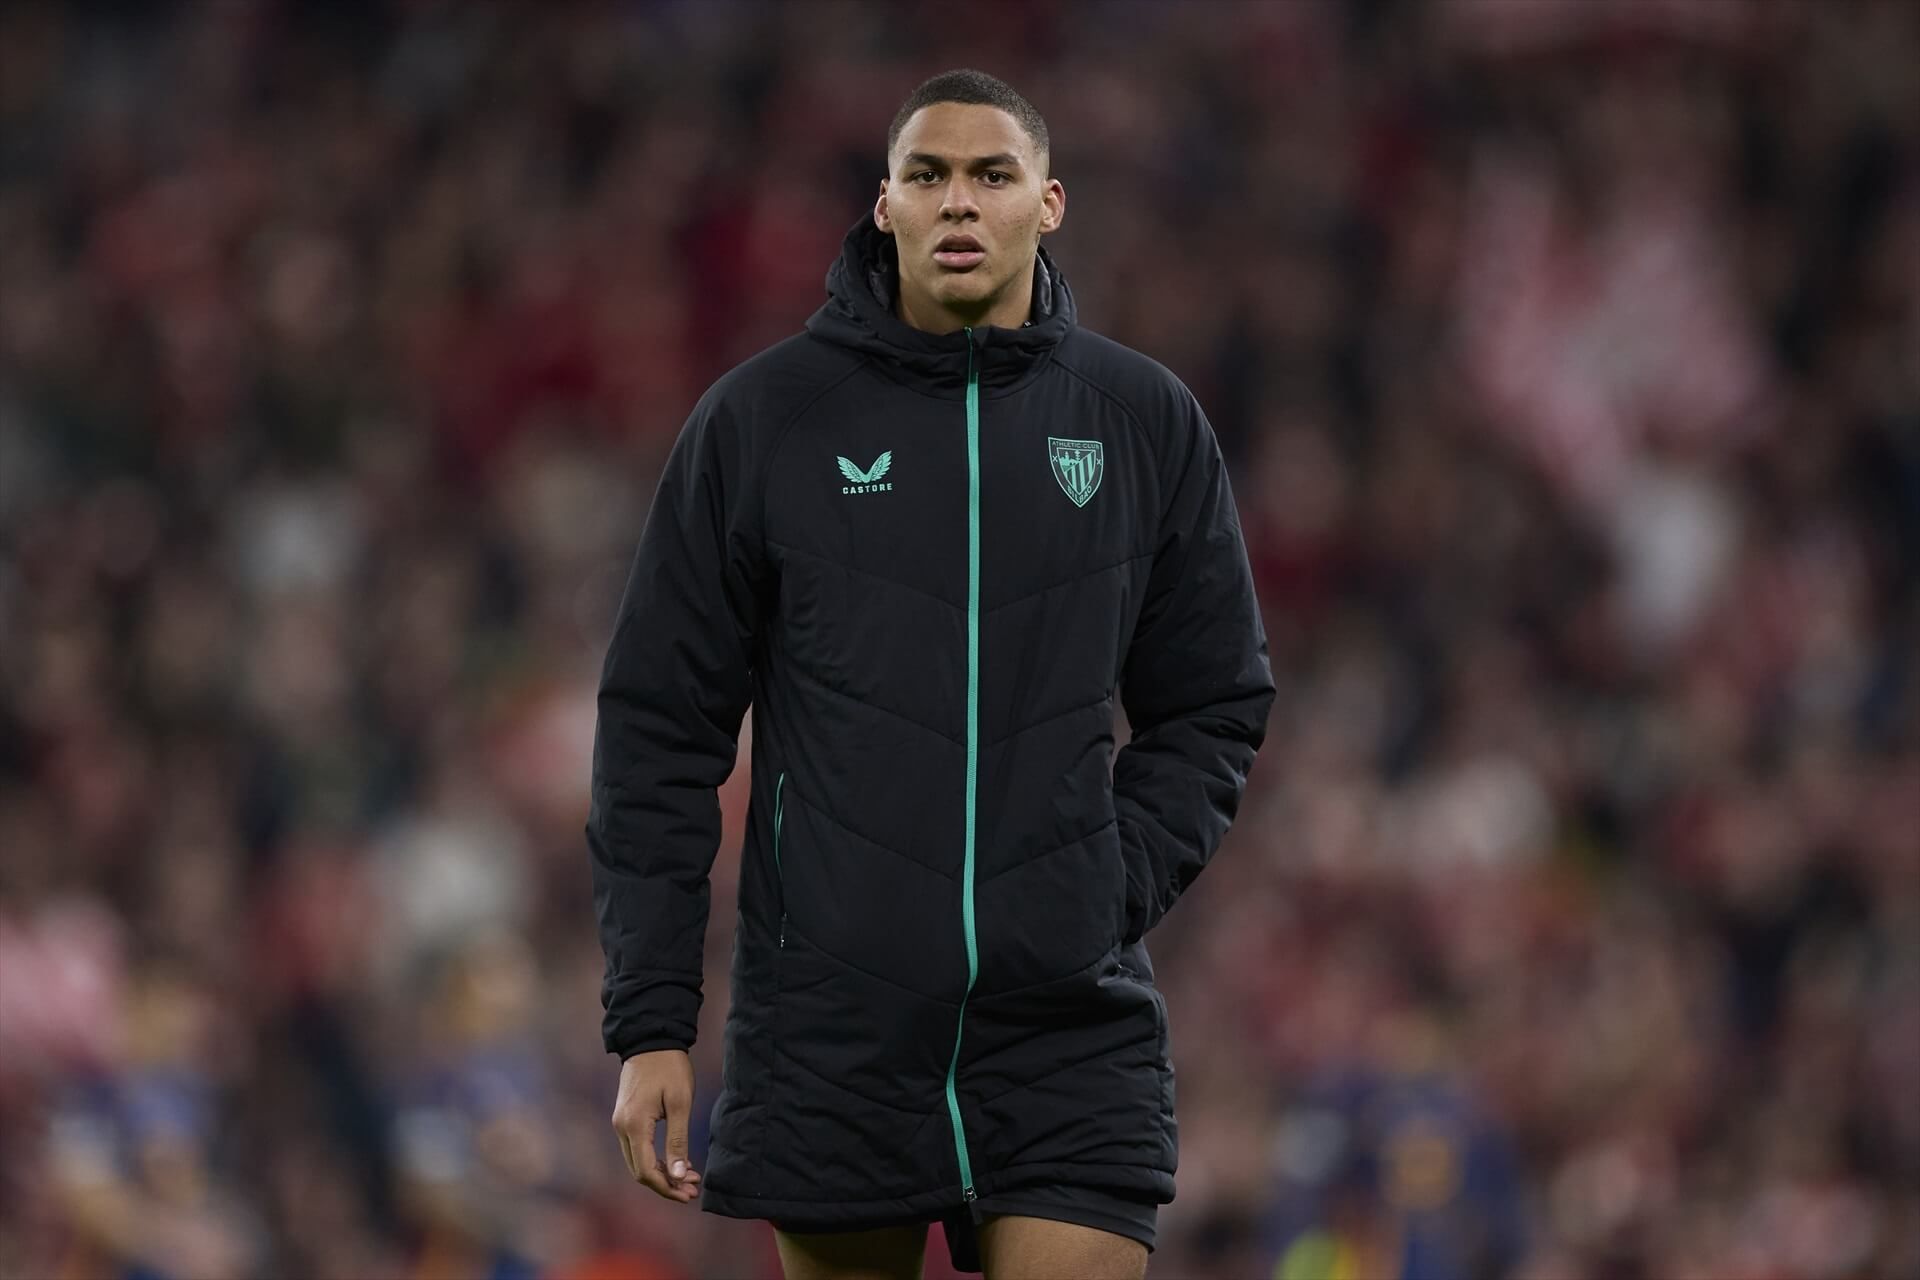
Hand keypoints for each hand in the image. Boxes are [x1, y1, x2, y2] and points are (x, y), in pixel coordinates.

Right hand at [611, 1049, 701, 1201]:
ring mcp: (620, 1123)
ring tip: (690, 1177)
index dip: (667, 1187)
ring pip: (637, 1162)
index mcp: (634, 1126)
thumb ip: (678, 1141)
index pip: (646, 1172)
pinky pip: (637, 1148)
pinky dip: (655, 1159)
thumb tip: (679, 1176)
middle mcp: (621, 1128)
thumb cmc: (669, 1068)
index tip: (689, 1193)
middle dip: (666, 1184)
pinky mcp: (625, 1118)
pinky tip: (676, 1161)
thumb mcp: (680, 1103)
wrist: (651, 1039)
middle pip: (639, 1171)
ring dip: (662, 1173)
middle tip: (693, 1189)